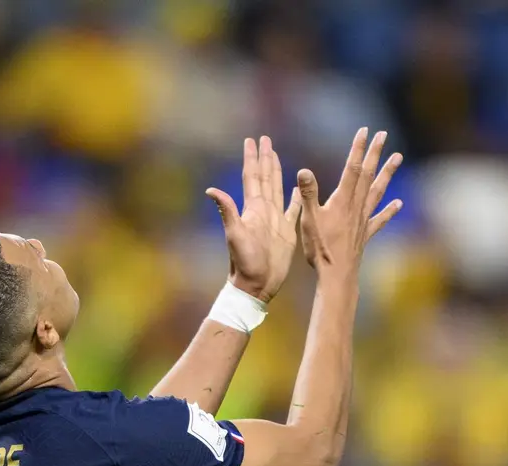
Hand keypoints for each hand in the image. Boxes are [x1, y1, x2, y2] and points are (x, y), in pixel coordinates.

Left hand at [206, 137, 302, 303]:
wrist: (257, 284)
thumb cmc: (245, 262)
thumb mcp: (235, 235)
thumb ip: (227, 211)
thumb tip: (211, 189)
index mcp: (253, 208)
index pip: (252, 177)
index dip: (252, 158)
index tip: (252, 140)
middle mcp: (264, 210)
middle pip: (265, 178)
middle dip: (265, 158)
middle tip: (265, 139)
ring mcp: (275, 220)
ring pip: (277, 188)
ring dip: (277, 172)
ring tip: (276, 155)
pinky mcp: (286, 231)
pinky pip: (292, 209)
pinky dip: (295, 198)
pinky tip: (297, 189)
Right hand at [297, 128, 402, 273]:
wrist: (337, 275)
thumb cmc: (321, 249)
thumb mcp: (308, 219)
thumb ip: (307, 194)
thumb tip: (304, 170)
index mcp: (342, 200)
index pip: (352, 168)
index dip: (358, 149)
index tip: (365, 131)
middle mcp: (356, 207)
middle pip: (368, 175)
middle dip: (375, 153)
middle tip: (383, 135)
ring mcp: (363, 220)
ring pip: (378, 191)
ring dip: (387, 174)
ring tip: (398, 158)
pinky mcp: (365, 234)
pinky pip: (380, 219)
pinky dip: (390, 210)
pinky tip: (398, 203)